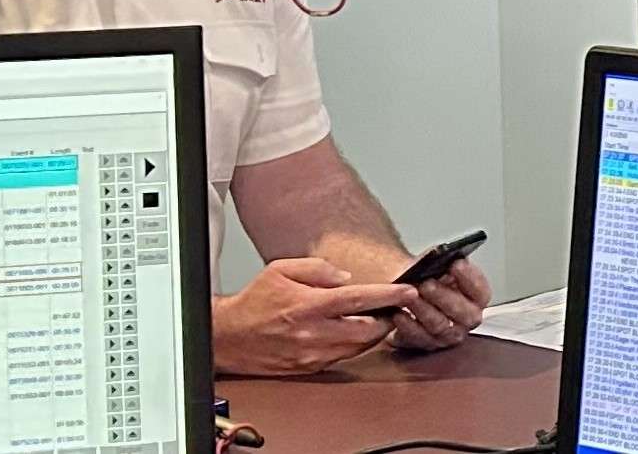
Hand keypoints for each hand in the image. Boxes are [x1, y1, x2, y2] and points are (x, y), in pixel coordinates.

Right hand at [213, 258, 413, 376]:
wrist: (228, 336)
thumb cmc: (254, 301)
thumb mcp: (282, 269)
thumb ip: (319, 269)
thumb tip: (347, 277)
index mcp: (307, 305)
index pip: (358, 300)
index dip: (388, 295)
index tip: (409, 291)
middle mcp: (312, 333)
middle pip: (367, 330)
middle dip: (388, 318)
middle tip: (397, 306)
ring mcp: (311, 354)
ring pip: (359, 347)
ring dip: (374, 333)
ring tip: (378, 317)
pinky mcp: (309, 368)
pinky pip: (343, 357)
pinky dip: (355, 345)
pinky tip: (356, 332)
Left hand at [390, 256, 490, 352]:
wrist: (409, 292)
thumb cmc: (428, 277)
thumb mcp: (439, 264)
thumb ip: (443, 261)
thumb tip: (442, 255)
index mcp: (477, 298)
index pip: (480, 290)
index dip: (470, 277)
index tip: (455, 264)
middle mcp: (468, 319)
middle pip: (463, 313)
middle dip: (444, 296)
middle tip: (427, 283)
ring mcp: (449, 335)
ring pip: (440, 326)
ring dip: (423, 310)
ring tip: (409, 297)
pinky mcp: (428, 344)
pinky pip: (419, 339)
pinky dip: (408, 326)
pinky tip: (398, 314)